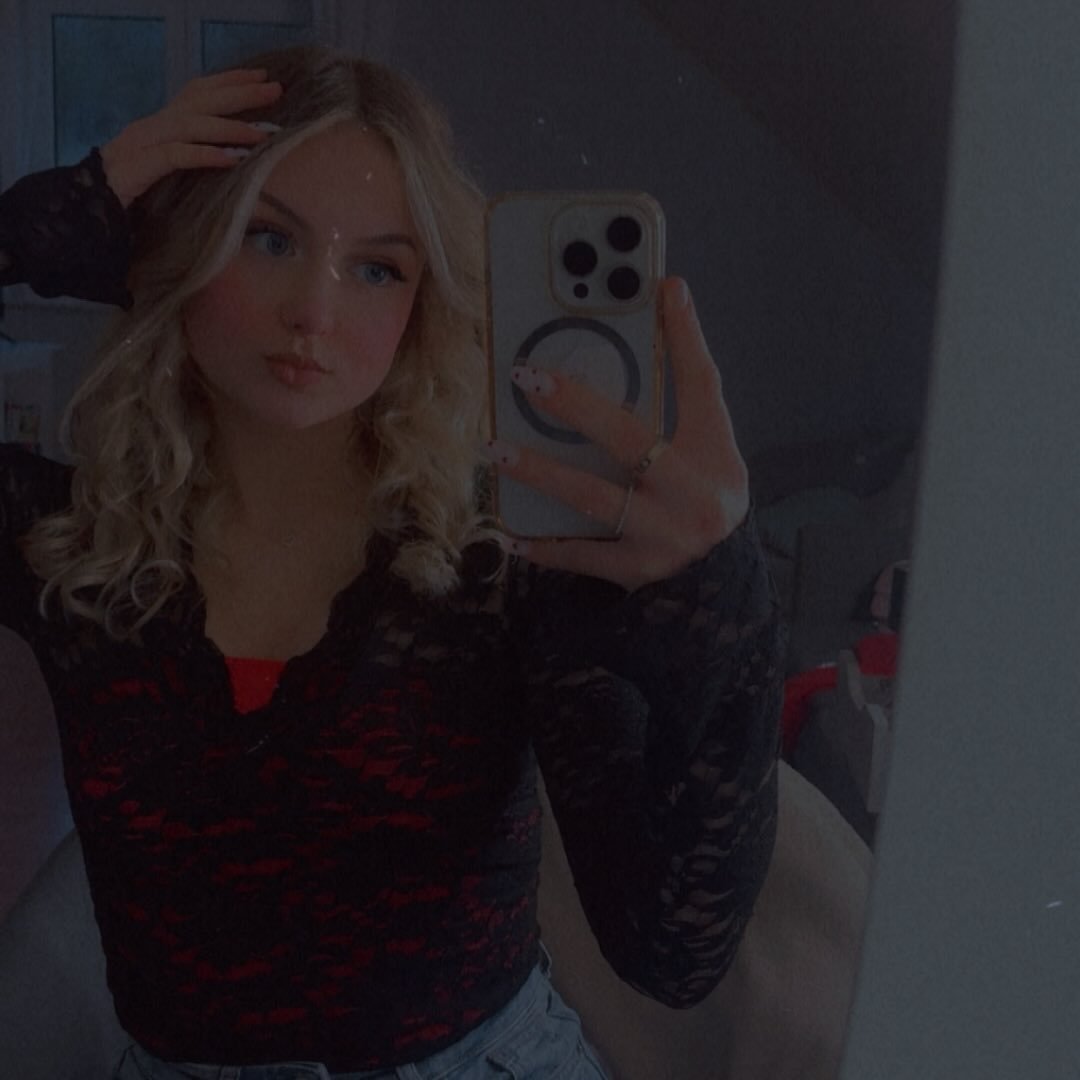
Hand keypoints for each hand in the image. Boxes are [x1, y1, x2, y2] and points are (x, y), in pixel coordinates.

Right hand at [99, 68, 283, 207]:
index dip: (229, 80)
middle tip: (275, 89)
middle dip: (239, 92)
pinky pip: (175, 156)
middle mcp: (150, 127)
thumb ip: (192, 160)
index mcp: (160, 126)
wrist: (87, 215)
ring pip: (189, 123)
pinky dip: (205, 155)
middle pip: (198, 99)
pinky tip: (232, 159)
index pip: (197, 92)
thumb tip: (236, 159)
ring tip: (262, 134)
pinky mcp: (135, 168)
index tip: (263, 77)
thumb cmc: (132, 200)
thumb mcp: (168, 175)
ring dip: (229, 127)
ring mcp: (141, 144)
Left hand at [486, 277, 750, 592]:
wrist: (719, 584)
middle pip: (631, 440)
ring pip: (594, 498)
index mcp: (714, 454)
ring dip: (541, 473)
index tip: (664, 288)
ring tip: (497, 449)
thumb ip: (677, 404)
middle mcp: (693, 493)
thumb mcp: (706, 453)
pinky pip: (581, 555)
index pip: (702, 386)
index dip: (684, 338)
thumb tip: (639, 334)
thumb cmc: (701, 500)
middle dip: (578, 407)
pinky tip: (511, 535)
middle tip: (528, 378)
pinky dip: (545, 546)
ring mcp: (664, 535)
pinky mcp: (637, 572)